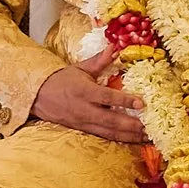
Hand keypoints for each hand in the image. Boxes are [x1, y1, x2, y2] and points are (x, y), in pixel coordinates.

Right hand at [30, 48, 149, 142]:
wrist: (39, 97)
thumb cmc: (61, 81)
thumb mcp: (80, 68)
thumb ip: (99, 60)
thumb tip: (115, 47)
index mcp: (84, 92)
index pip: (107, 98)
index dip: (125, 101)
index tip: (141, 103)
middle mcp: (84, 110)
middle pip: (110, 121)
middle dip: (131, 126)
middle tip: (149, 127)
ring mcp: (84, 123)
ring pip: (109, 133)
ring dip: (129, 136)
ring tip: (147, 137)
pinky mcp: (84, 130)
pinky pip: (104, 137)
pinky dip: (119, 140)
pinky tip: (133, 140)